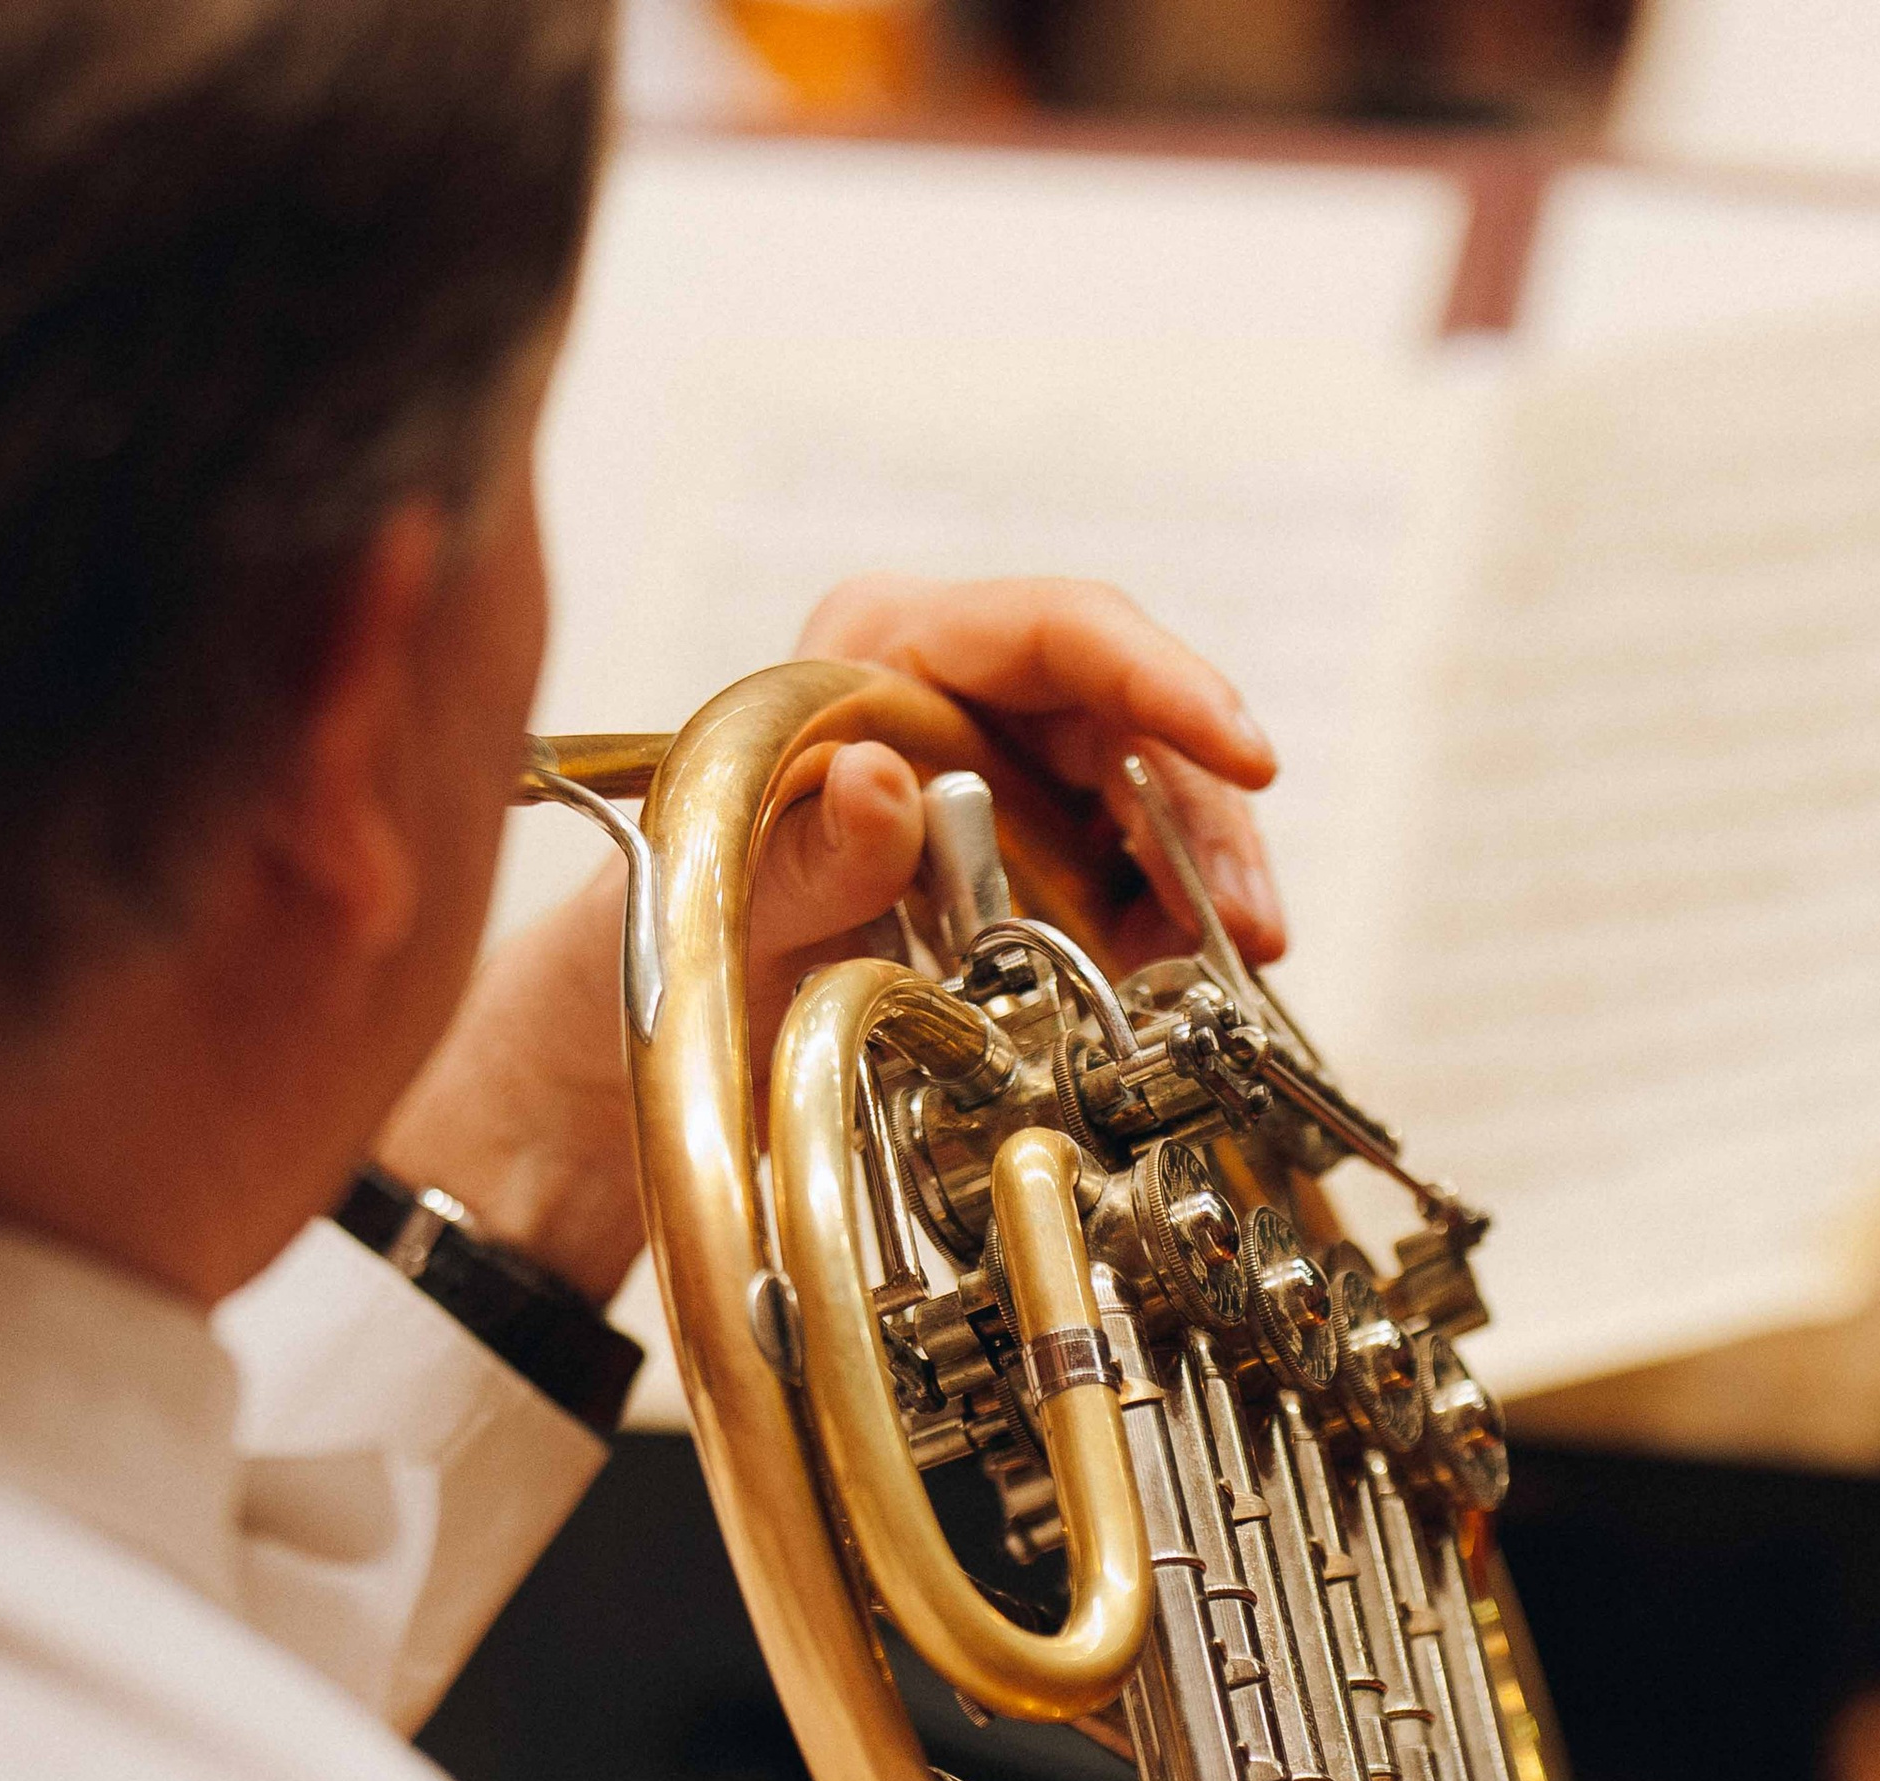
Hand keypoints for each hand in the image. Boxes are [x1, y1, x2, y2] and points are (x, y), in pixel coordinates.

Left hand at [377, 575, 1284, 1305]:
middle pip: (1127, 721)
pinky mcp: (1025, 869)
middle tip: (1249, 924)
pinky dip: (1169, 932)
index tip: (1236, 752)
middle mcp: (953, 698)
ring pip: (1146, 803)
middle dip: (1202, 815)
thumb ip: (808, 850)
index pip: (1056, 629)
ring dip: (1203, 882)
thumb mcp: (720, 903)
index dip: (1161, 681)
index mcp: (877, 652)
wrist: (631, 1052)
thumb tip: (882, 779)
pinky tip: (1189, 983)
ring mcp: (999, 783)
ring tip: (1238, 966)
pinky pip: (1127, 881)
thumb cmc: (659, 949)